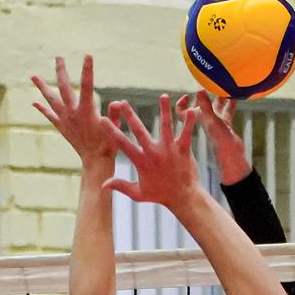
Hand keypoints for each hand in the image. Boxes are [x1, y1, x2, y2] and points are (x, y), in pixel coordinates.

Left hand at [31, 55, 115, 166]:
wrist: (95, 161)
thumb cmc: (109, 144)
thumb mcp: (115, 127)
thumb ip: (115, 113)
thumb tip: (118, 102)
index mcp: (86, 111)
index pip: (87, 86)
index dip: (87, 70)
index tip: (87, 55)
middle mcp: (72, 113)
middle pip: (64, 88)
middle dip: (61, 71)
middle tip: (58, 57)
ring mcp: (65, 120)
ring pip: (51, 100)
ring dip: (42, 87)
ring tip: (33, 76)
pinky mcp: (62, 127)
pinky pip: (49, 115)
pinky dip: (42, 108)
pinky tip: (34, 102)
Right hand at [99, 95, 200, 209]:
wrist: (183, 197)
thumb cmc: (160, 195)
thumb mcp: (138, 193)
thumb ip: (120, 186)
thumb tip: (103, 184)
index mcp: (141, 161)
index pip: (122, 144)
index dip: (111, 131)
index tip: (102, 119)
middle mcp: (153, 153)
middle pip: (139, 131)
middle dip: (130, 115)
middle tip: (122, 102)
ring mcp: (169, 150)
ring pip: (165, 126)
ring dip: (164, 110)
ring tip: (162, 96)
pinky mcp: (183, 149)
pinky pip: (186, 133)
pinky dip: (189, 122)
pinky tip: (192, 110)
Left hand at [178, 90, 238, 147]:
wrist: (233, 157)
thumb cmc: (221, 141)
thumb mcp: (212, 121)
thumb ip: (206, 106)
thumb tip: (199, 90)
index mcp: (197, 120)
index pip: (181, 112)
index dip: (181, 103)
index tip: (187, 95)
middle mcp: (204, 121)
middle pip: (199, 105)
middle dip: (204, 94)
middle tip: (211, 84)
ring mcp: (215, 123)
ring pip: (215, 106)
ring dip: (219, 96)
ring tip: (226, 86)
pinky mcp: (225, 126)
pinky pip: (226, 111)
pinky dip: (230, 103)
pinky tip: (237, 95)